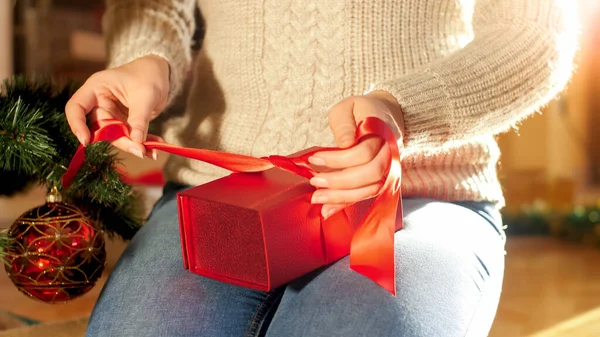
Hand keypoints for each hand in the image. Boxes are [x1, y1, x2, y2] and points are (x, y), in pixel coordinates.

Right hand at [65, 55, 169, 158]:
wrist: (160, 73)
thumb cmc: (148, 75)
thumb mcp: (145, 96)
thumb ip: (139, 119)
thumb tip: (136, 142)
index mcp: (96, 88)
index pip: (76, 107)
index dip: (77, 125)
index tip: (86, 141)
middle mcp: (100, 103)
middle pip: (101, 129)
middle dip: (121, 142)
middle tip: (140, 151)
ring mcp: (112, 114)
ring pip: (116, 137)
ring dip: (134, 146)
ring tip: (152, 151)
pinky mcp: (124, 122)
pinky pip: (129, 137)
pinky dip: (142, 143)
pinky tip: (155, 147)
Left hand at [308, 91, 403, 218]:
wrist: (384, 116)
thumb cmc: (361, 111)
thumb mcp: (347, 107)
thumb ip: (343, 124)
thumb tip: (344, 143)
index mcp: (382, 132)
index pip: (363, 152)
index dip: (337, 159)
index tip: (314, 159)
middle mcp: (389, 153)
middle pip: (370, 174)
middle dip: (339, 181)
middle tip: (314, 180)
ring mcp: (388, 168)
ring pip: (370, 189)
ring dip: (342, 197)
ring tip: (317, 198)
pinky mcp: (381, 180)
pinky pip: (366, 195)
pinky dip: (347, 204)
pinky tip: (328, 210)